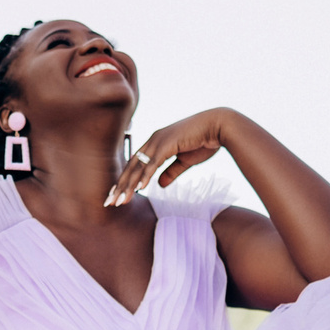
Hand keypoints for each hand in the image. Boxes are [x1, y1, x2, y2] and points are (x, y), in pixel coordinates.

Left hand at [108, 108, 235, 206]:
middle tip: (109, 202)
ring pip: (139, 167)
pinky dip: (145, 176)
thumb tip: (159, 185)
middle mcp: (153, 141)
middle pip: (132, 167)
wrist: (219, 126)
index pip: (135, 165)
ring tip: (119, 201)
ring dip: (128, 185)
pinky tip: (138, 189)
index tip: (116, 195)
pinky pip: (153, 163)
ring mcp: (159, 140)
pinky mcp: (168, 143)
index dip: (125, 181)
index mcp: (156, 144)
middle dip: (120, 186)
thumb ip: (171, 172)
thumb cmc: (204, 141)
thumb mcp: (185, 161)